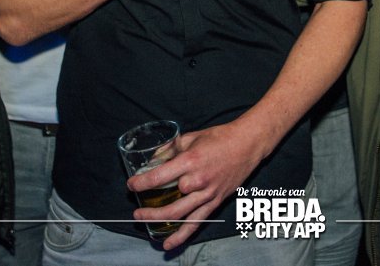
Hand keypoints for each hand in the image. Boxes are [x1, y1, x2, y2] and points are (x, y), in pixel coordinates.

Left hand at [127, 119, 269, 249]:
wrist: (247, 144)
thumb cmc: (219, 138)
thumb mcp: (191, 137)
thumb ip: (170, 148)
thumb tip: (154, 158)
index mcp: (189, 162)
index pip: (159, 177)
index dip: (141, 183)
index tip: (132, 185)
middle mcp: (197, 180)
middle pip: (167, 200)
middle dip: (148, 207)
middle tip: (136, 209)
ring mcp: (207, 194)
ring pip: (178, 214)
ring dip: (158, 219)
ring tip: (143, 220)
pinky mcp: (215, 201)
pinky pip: (196, 222)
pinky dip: (182, 235)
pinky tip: (168, 243)